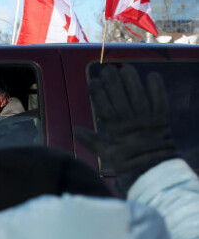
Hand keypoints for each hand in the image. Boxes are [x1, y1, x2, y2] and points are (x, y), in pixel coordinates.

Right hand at [74, 64, 177, 195]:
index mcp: (115, 131)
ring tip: (125, 67)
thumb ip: (91, 141)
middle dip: (113, 83)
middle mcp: (131, 123)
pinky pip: (160, 102)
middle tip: (107, 69)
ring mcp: (147, 121)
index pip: (104, 108)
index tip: (93, 81)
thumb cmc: (127, 162)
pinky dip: (158, 89)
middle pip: (120, 99)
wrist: (153, 171)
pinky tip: (153, 75)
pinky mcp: (162, 120)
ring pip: (138, 98)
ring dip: (132, 82)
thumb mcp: (106, 154)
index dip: (98, 94)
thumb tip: (76, 130)